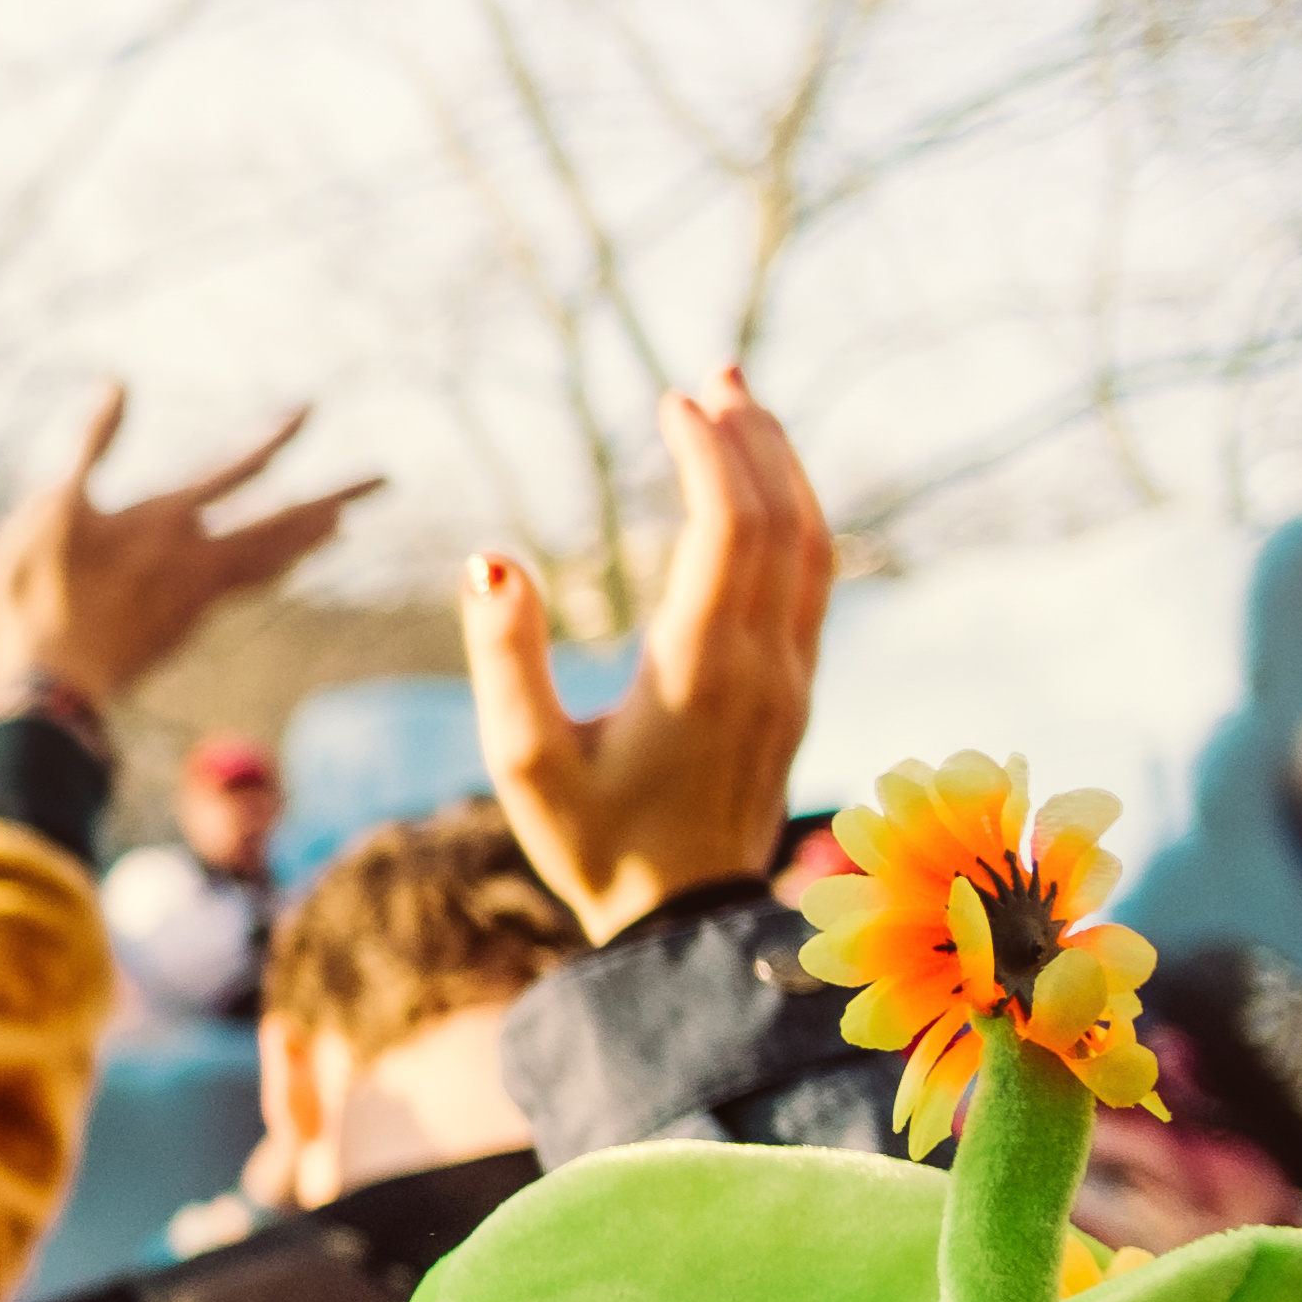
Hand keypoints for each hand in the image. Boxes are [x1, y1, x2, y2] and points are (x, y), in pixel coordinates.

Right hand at [0, 387, 373, 713]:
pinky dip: (275, 568)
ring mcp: (197, 596)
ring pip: (270, 558)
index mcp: (164, 521)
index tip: (310, 410)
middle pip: (280, 520)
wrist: (50, 685)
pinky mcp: (187, 625)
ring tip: (342, 521)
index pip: (234, 469)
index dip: (273, 437)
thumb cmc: (39, 593)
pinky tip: (283, 565)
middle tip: (384, 479)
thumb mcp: (51, 508)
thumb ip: (88, 445)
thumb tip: (118, 383)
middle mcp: (195, 557)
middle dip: (332, 496)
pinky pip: (246, 586)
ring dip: (308, 536)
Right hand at [461, 365, 832, 944]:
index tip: (673, 403)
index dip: (709, 456)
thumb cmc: (591, 843)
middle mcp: (762, 666)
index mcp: (699, 674)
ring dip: (783, 468)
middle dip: (752, 439)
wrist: (681, 923)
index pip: (728, 531)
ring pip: (813, 545)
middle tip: (710, 378)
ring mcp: (790, 677)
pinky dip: (794, 514)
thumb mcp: (522, 764)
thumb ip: (504, 659)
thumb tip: (489, 560)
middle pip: (782, 521)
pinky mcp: (794, 689)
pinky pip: (812, 578)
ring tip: (743, 407)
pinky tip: (765, 488)